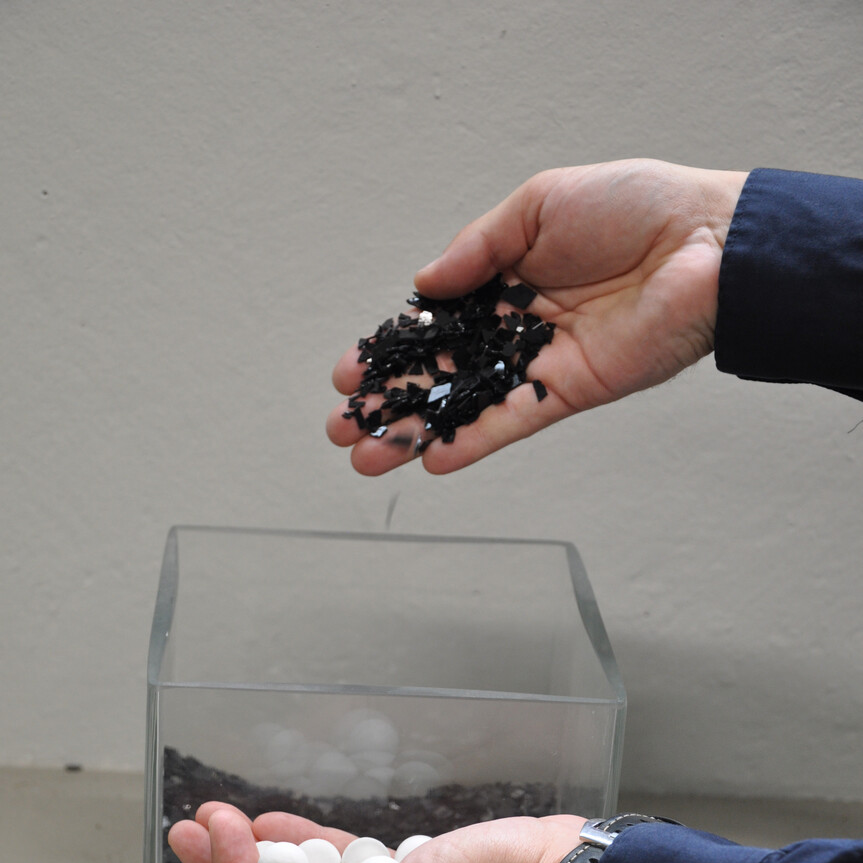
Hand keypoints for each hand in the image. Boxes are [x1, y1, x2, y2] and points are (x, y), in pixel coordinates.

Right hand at [327, 158, 746, 474]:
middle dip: (389, 402)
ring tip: (368, 456)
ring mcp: (541, 362)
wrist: (708, 242)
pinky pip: (512, 420)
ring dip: (417, 431)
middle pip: (440, 372)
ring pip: (466, 403)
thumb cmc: (637, 207)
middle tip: (344, 428)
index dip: (391, 350)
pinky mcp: (570, 389)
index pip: (434, 324)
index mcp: (506, 278)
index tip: (349, 374)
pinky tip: (432, 459)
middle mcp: (518, 326)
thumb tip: (424, 284)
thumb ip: (478, 247)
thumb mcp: (540, 203)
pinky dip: (474, 440)